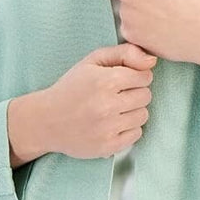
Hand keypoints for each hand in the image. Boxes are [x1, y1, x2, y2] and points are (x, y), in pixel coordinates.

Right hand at [40, 42, 157, 158]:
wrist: (46, 121)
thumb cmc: (71, 87)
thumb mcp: (92, 61)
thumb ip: (124, 53)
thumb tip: (153, 61)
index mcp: (104, 81)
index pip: (144, 76)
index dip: (135, 76)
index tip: (122, 80)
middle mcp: (107, 105)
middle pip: (146, 96)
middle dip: (135, 93)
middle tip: (118, 95)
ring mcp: (108, 128)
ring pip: (143, 115)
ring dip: (133, 111)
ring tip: (115, 109)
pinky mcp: (108, 146)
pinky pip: (136, 134)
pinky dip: (128, 128)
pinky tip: (113, 123)